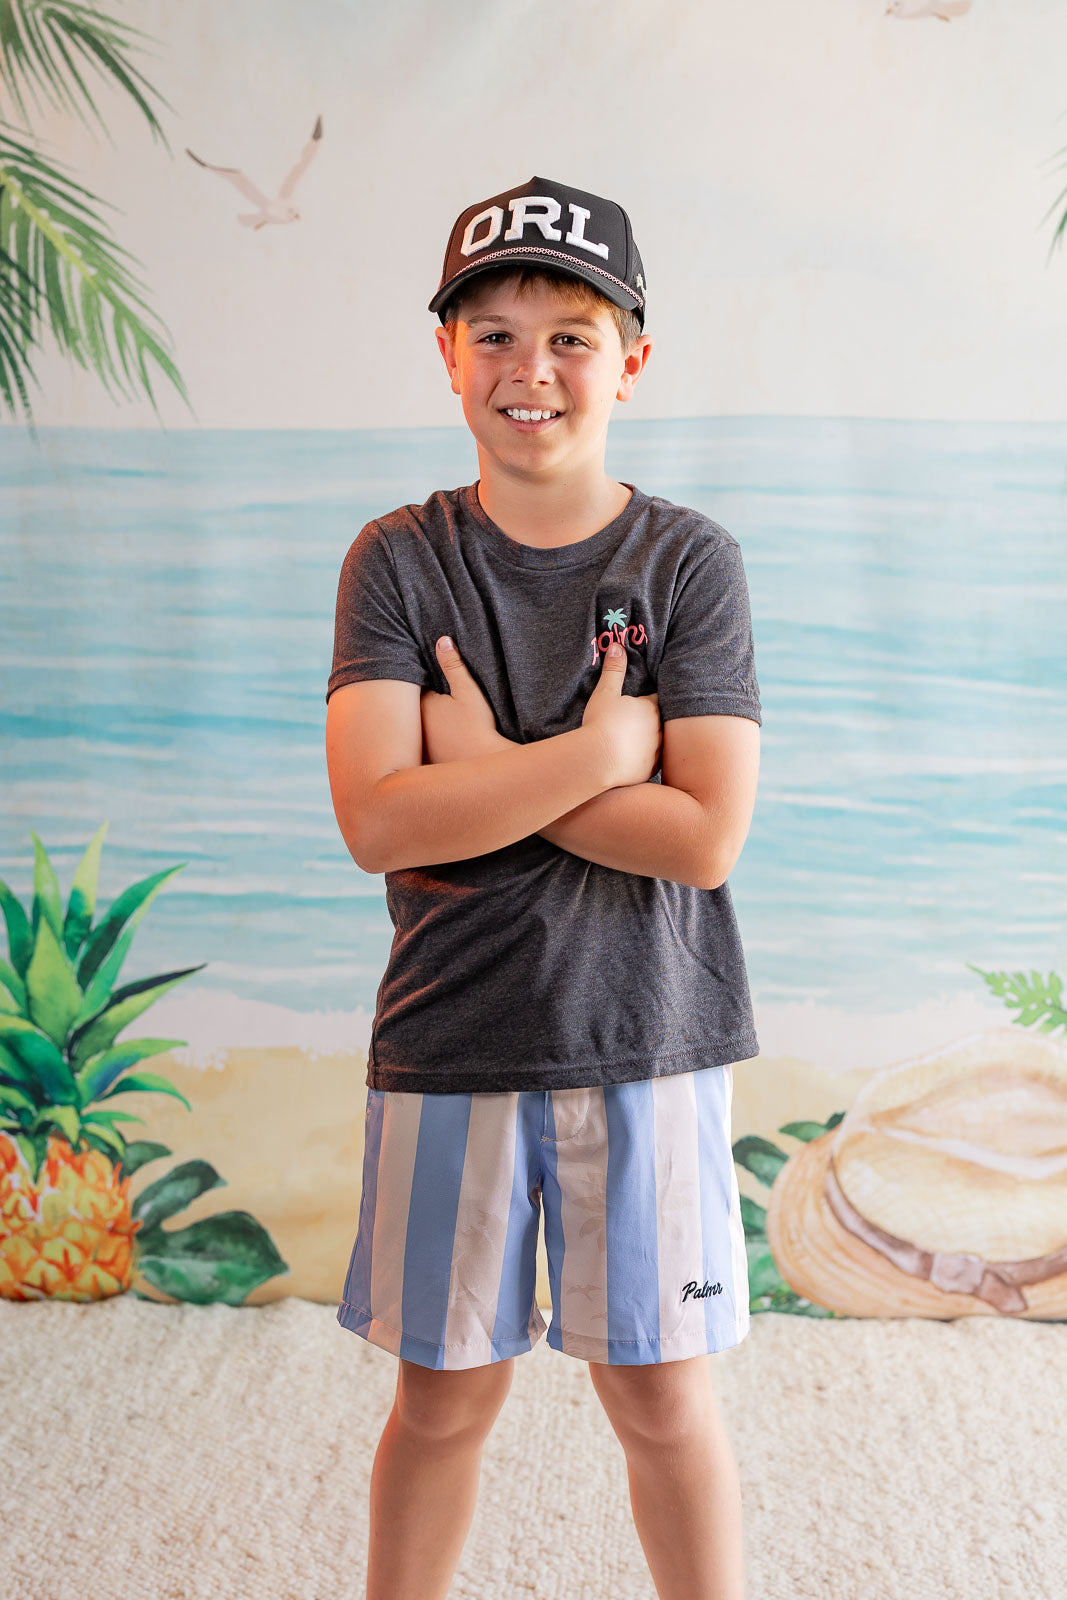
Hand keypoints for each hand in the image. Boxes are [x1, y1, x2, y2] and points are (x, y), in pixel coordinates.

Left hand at [420, 636, 509, 764]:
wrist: (485, 763)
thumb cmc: (478, 726)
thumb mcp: (467, 691)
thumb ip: (454, 665)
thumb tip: (443, 640)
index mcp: (422, 705)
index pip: (411, 686)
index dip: (416, 678)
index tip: (422, 670)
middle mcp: (414, 726)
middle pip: (409, 706)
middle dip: (414, 699)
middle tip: (419, 689)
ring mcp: (418, 744)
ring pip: (414, 725)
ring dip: (418, 719)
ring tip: (428, 712)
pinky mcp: (426, 758)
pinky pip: (420, 743)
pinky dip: (424, 737)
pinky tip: (436, 735)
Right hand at [581, 643, 661, 786]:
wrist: (598, 760)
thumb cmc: (601, 723)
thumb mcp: (605, 693)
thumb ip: (613, 670)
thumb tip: (616, 645)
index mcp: (650, 708)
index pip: (657, 700)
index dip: (649, 700)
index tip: (643, 701)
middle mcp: (659, 729)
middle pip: (661, 721)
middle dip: (652, 721)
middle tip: (638, 722)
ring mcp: (657, 751)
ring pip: (659, 742)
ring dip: (651, 741)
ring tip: (636, 742)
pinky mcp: (651, 770)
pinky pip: (651, 762)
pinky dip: (644, 760)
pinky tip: (633, 759)